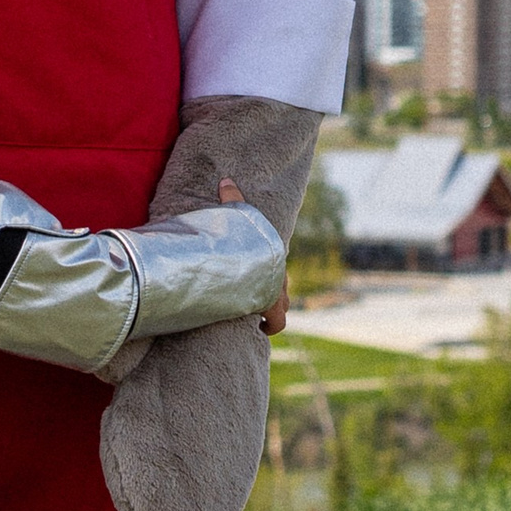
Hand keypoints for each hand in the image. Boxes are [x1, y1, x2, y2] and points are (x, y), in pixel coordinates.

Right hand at [214, 181, 288, 331]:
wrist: (250, 262)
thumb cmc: (241, 241)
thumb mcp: (235, 217)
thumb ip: (232, 200)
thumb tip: (225, 179)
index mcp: (274, 257)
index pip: (278, 270)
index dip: (270, 277)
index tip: (259, 285)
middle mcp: (281, 276)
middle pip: (284, 290)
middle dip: (273, 298)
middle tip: (256, 303)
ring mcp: (280, 295)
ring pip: (284, 308)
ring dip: (273, 313)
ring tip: (257, 317)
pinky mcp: (274, 309)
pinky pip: (277, 323)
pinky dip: (270, 326)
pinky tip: (260, 330)